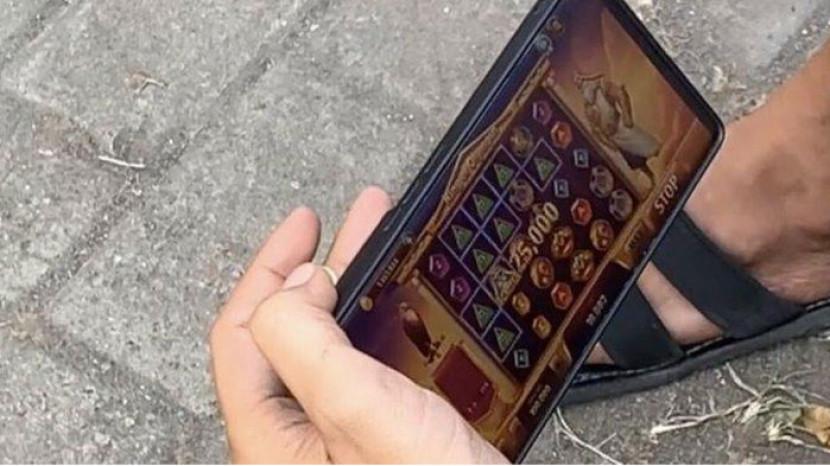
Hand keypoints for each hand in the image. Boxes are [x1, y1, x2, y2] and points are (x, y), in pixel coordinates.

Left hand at [210, 187, 507, 463]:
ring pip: (326, 343)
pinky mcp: (374, 438)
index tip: (307, 225)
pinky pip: (358, 365)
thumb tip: (293, 286)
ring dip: (349, 288)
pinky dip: (375, 322)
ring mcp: (336, 440)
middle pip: (283, 333)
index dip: (271, 270)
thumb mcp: (360, 414)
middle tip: (341, 223)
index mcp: (271, 438)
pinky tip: (399, 302)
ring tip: (379, 242)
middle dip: (314, 268)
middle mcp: (295, 439)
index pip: (244, 334)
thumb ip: (305, 344)